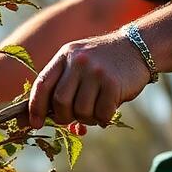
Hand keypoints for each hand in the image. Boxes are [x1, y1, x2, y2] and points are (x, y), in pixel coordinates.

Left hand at [27, 33, 151, 128]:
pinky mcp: (113, 83)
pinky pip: (101, 114)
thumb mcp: (79, 64)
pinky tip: (108, 110)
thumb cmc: (103, 62)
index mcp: (64, 56)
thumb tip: (48, 120)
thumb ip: (65, 87)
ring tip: (95, 110)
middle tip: (74, 117)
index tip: (34, 124)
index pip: (42, 85)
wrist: (137, 48)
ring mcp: (96, 72)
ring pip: (81, 111)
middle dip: (64, 116)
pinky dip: (103, 119)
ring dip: (87, 118)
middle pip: (60, 102)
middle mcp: (78, 61)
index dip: (35, 108)